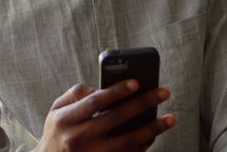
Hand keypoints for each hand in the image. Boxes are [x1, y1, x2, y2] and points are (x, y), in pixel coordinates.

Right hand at [33, 80, 175, 151]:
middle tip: (163, 93)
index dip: (117, 91)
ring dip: (152, 130)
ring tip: (170, 119)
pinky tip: (155, 135)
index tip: (136, 82)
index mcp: (64, 121)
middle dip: (142, 104)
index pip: (95, 103)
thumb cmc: (57, 132)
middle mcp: (77, 139)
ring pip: (128, 142)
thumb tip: (104, 88)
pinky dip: (144, 146)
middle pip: (116, 119)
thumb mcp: (56, 109)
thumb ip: (77, 94)